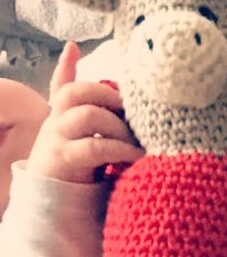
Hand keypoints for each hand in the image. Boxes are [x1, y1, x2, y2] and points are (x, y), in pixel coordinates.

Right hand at [26, 42, 144, 183]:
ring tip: (139, 139)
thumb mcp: (90, 138)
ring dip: (118, 124)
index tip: (75, 47)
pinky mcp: (64, 161)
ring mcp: (56, 140)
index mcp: (63, 115)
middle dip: (109, 96)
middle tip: (136, 110)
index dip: (66, 66)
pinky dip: (119, 148)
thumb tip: (106, 81)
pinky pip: (93, 146)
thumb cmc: (83, 170)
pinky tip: (136, 155)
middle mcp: (56, 123)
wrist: (56, 209)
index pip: (62, 85)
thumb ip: (99, 114)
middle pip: (77, 92)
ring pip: (86, 115)